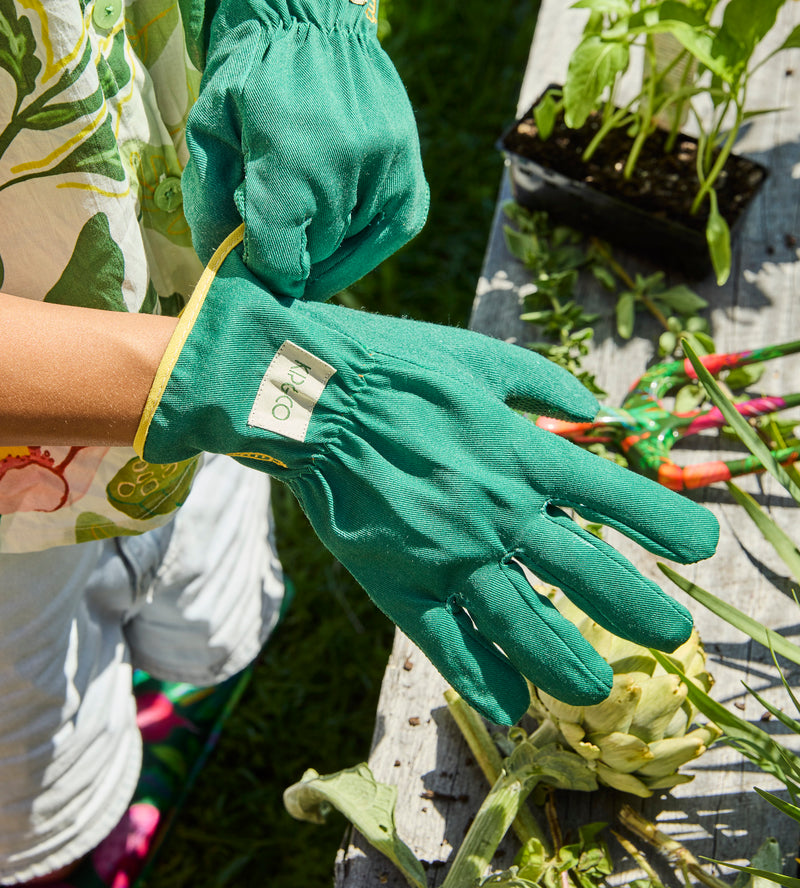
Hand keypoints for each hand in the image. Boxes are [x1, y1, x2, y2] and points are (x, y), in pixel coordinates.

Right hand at [136, 228, 718, 722]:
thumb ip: (543, 383)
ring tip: (599, 692)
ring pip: (526, 625)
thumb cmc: (395, 367)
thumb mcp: (478, 355)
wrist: (309, 395)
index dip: (665, 524)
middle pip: (588, 575)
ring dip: (570, 665)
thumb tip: (593, 408)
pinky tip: (510, 706)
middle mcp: (497, 511)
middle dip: (639, 610)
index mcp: (521, 452)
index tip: (698, 546)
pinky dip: (482, 678)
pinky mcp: (400, 581)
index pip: (615, 496)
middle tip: (672, 638)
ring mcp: (449, 553)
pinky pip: (448, 643)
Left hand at [184, 0, 428, 301]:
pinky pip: (386, 237)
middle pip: (312, 260)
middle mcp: (346, 176)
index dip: (255, 268)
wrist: (309, 18)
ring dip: (322, 243)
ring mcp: (387, 180)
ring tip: (306, 199)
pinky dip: (358, 237)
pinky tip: (337, 213)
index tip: (245, 250)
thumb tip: (223, 270)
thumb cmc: (250, 78)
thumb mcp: (208, 133)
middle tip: (272, 215)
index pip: (278, 264)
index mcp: (289, 166)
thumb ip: (211, 209)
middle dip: (287, 250)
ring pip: (347, 251)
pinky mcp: (413, 184)